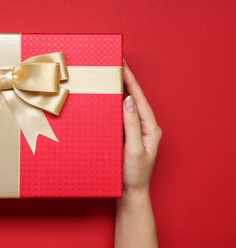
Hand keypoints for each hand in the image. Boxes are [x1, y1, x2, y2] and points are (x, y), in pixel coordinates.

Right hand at [122, 61, 161, 201]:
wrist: (130, 193)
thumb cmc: (134, 175)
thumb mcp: (133, 150)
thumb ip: (131, 125)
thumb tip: (128, 102)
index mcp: (150, 128)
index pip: (139, 99)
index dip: (131, 81)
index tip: (123, 65)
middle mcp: (145, 127)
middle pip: (135, 99)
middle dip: (126, 81)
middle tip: (116, 65)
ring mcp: (136, 131)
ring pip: (128, 106)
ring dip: (121, 91)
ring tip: (112, 76)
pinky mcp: (127, 136)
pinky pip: (122, 116)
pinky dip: (115, 105)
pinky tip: (108, 99)